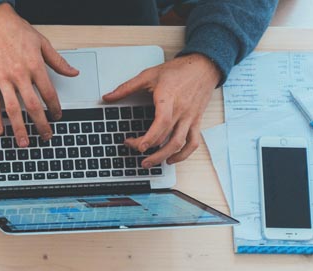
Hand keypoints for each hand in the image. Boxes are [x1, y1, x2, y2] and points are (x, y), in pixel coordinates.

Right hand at [0, 4, 78, 146]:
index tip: (57, 117)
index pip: (48, 93)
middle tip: (46, 136)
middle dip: (41, 124)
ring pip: (13, 109)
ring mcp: (2, 79)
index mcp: (35, 66)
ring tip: (24, 142)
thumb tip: (73, 73)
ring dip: (19, 128)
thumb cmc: (16, 31)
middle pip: (33, 106)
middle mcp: (19, 74)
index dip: (55, 108)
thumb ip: (58, 61)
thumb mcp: (42, 43)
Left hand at [103, 54, 220, 167]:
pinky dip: (184, 154)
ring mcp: (190, 118)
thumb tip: (107, 97)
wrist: (204, 66)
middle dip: (148, 148)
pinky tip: (171, 159)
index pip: (162, 122)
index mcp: (169, 99)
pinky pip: (193, 142)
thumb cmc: (178, 70)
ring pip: (180, 143)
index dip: (150, 137)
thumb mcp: (149, 75)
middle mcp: (181, 111)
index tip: (138, 146)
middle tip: (134, 150)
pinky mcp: (196, 121)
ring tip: (149, 163)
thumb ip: (127, 87)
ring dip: (164, 156)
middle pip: (166, 137)